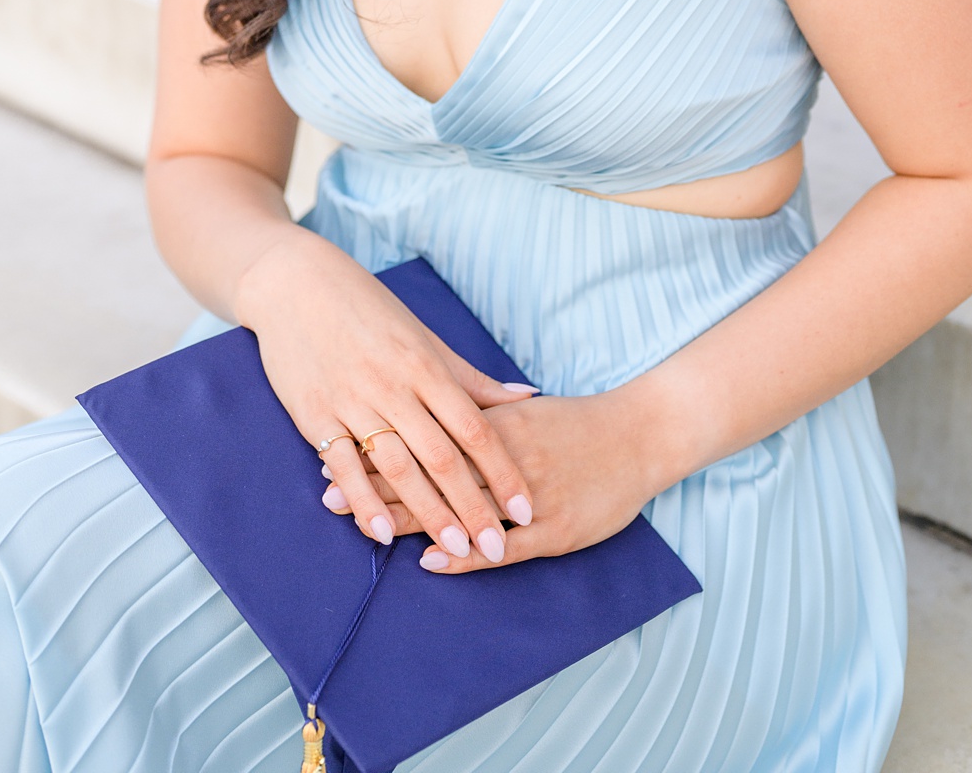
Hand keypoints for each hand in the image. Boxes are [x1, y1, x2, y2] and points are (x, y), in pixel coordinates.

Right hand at [240, 232, 537, 565]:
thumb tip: (527, 396)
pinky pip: (345, 463)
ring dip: (429, 512)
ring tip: (456, 550)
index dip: (504, 472)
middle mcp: (396, 387)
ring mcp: (354, 402)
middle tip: (500, 548)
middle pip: (443, 456)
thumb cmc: (371, 313)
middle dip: (474, 506)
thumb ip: (472, 378)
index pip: (476, 429)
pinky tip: (384, 532)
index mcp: (428, 368)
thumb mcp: (426, 339)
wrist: (297, 286)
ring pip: (399, 466)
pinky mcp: (316, 415)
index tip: (528, 508)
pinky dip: (365, 500)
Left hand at [321, 389, 665, 573]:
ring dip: (409, 518)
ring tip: (361, 528)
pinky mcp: (555, 526)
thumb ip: (483, 411)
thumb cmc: (583, 425)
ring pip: (461, 507)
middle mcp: (509, 455)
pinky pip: (503, 544)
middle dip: (377, 482)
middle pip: (432, 469)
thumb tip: (434, 408)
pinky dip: (465, 554)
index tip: (333, 449)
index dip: (380, 443)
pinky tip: (431, 563)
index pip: (426, 433)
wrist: (646, 434)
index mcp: (500, 423)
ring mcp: (532, 492)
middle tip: (326, 493)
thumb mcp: (526, 410)